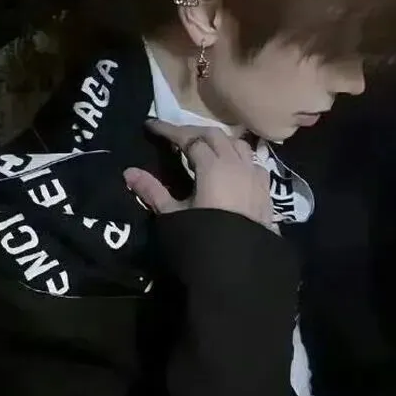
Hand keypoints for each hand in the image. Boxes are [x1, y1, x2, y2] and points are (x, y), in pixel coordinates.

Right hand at [124, 122, 272, 227]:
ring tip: (204, 150)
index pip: (189, 138)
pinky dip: (239, 158)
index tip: (152, 126)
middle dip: (194, 133)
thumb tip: (129, 172)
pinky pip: (254, 163)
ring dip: (220, 142)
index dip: (170, 131)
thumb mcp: (173, 216)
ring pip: (238, 146)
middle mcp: (237, 165)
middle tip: (175, 138)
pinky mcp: (265, 192)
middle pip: (216, 136)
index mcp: (213, 166)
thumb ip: (153, 191)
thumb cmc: (202, 240)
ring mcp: (255, 177)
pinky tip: (232, 168)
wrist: (240, 269)